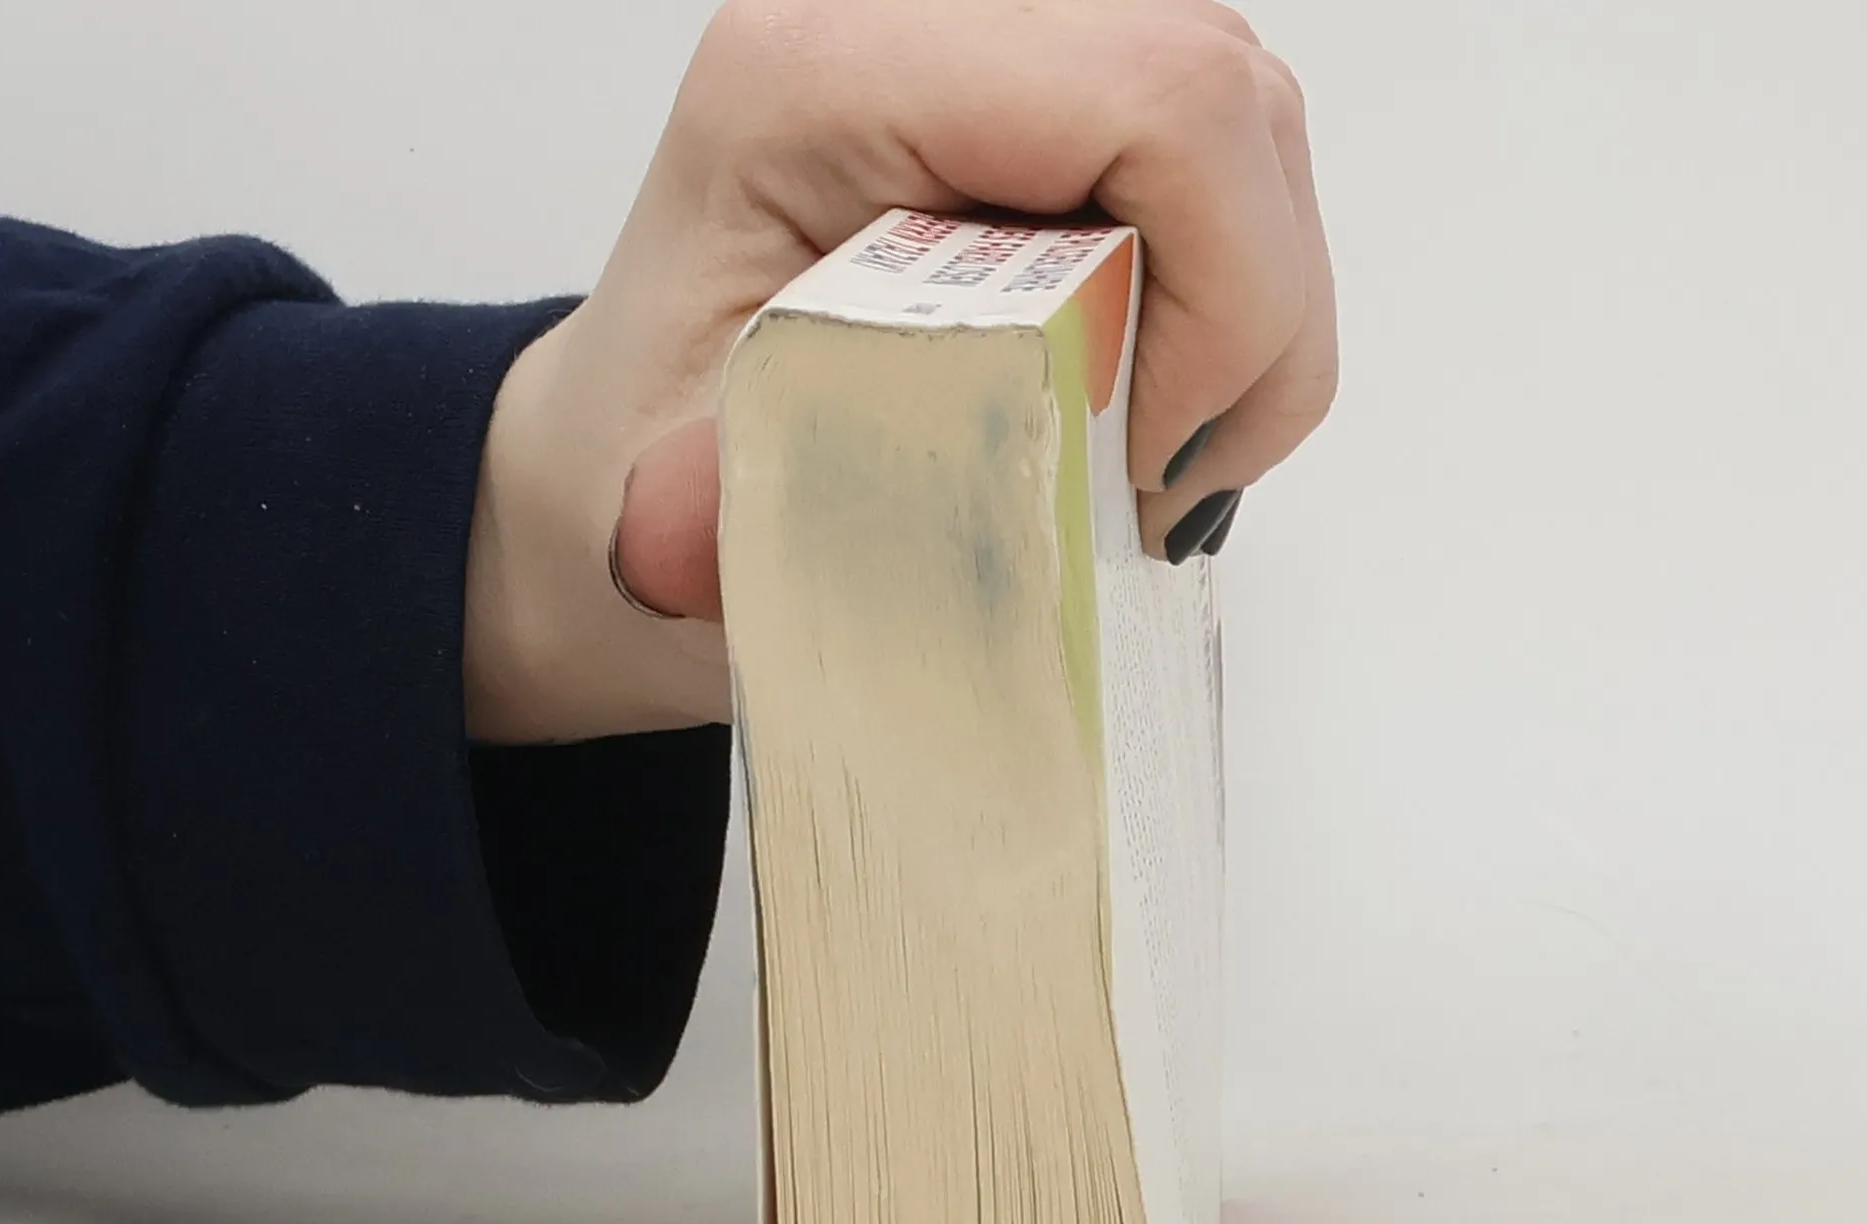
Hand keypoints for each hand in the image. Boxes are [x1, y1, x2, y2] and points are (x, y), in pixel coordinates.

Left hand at [464, 0, 1335, 743]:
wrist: (615, 487)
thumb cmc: (645, 502)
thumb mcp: (734, 530)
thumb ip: (890, 510)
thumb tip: (1055, 525)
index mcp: (815, 82)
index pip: (1157, 102)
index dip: (1222, 299)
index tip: (1149, 467)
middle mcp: (906, 20)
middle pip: (1227, 98)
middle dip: (1251, 322)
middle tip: (1159, 483)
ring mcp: (985, 46)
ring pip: (1245, 129)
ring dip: (1247, 321)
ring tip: (1149, 459)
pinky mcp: (1034, 105)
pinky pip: (1219, 167)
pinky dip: (1227, 307)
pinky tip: (1144, 407)